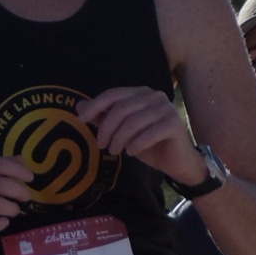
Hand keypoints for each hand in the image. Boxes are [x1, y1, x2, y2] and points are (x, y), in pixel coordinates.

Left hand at [78, 86, 203, 181]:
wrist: (176, 161)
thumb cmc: (147, 144)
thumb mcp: (120, 131)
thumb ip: (102, 117)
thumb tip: (79, 106)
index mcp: (140, 92)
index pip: (113, 94)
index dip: (95, 105)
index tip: (81, 119)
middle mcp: (154, 96)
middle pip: (122, 108)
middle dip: (107, 128)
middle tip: (101, 145)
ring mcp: (166, 108)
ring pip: (134, 121)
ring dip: (119, 138)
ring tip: (114, 151)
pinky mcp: (175, 124)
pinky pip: (150, 132)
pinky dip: (137, 143)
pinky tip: (131, 152)